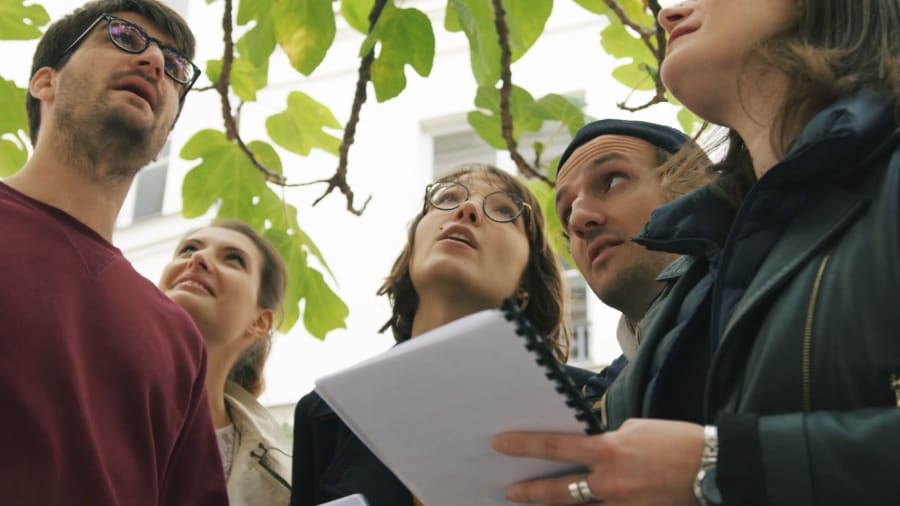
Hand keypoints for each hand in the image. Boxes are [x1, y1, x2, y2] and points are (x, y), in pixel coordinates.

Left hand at [492, 418, 704, 504]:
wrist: (713, 466)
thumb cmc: (676, 442)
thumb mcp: (635, 430)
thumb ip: (607, 442)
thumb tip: (590, 450)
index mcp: (609, 450)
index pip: (556, 446)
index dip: (524, 446)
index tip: (500, 444)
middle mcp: (611, 482)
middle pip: (559, 492)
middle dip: (531, 491)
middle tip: (510, 491)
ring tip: (537, 503)